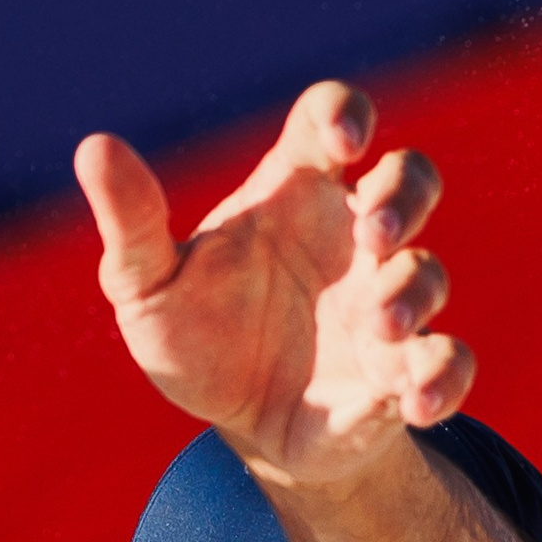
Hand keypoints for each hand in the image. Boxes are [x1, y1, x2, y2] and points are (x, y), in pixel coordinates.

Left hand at [75, 81, 472, 489]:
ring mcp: (385, 303)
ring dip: (411, 292)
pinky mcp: (403, 372)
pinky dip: (445, 379)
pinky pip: (447, 363)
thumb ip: (131, 223)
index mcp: (296, 194)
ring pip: (429, 273)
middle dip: (405, 195)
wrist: (238, 426)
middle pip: (409, 179)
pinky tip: (417, 403)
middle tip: (373, 233)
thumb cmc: (198, 337)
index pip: (332, 121)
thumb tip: (94, 147)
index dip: (347, 114)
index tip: (344, 140)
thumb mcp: (146, 286)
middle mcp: (353, 239)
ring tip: (378, 326)